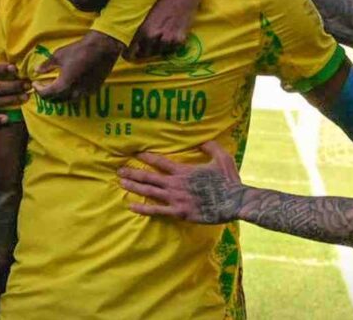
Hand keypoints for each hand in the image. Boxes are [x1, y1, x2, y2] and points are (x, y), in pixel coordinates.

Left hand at [34, 30, 123, 101]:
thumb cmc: (79, 50)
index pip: (46, 94)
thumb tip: (36, 70)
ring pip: (67, 101)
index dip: (38, 90)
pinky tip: (69, 86)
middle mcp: (73, 93)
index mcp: (63, 85)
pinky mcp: (93, 90)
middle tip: (43, 86)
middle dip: (47, 95)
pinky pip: (78, 97)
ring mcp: (84, 93)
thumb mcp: (58, 56)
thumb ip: (47, 65)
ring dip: (59, 96)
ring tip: (55, 87)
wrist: (102, 49)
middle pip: (56, 100)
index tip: (35, 83)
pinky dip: (70, 94)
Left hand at [118, 141, 244, 223]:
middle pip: (149, 177)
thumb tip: (200, 140)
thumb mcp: (221, 157)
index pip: (160, 162)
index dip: (146, 157)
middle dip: (133, 173)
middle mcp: (175, 184)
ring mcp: (176, 199)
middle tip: (119, 170)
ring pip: (150, 192)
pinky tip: (131, 206)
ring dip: (134, 187)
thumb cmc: (228, 180)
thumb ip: (209, 146)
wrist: (234, 202)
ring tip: (121, 183)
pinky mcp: (179, 213)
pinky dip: (144, 209)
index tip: (134, 153)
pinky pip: (158, 211)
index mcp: (183, 170)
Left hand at [126, 0, 199, 59]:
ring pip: (160, 53)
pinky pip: (173, 50)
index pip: (131, 51)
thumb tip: (135, 40)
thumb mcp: (148, 14)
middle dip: (144, 52)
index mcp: (143, 30)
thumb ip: (142, 29)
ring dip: (159, 49)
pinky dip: (171, 46)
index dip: (128, 55)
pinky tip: (172, 35)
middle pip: (146, 54)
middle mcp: (154, 37)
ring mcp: (168, 40)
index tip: (128, 56)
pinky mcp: (180, 40)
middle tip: (146, 48)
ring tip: (161, 38)